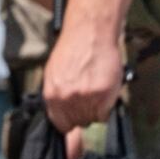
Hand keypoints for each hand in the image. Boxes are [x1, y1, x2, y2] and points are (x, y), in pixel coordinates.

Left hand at [41, 13, 125, 137]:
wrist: (90, 33)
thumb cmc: (73, 49)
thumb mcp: (53, 74)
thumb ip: (56, 96)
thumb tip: (61, 113)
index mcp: (52, 95)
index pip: (60, 125)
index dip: (69, 122)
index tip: (75, 118)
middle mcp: (67, 99)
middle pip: (79, 123)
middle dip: (84, 113)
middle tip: (88, 98)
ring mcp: (85, 98)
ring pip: (93, 119)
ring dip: (96, 109)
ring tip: (95, 90)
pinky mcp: (103, 95)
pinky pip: (106, 113)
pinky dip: (107, 106)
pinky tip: (103, 90)